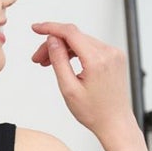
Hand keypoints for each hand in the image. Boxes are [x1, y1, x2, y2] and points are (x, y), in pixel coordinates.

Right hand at [31, 22, 134, 138]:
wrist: (115, 123)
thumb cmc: (94, 112)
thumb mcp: (69, 89)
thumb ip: (59, 61)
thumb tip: (52, 39)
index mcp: (97, 60)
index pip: (70, 32)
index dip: (50, 28)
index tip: (36, 28)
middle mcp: (109, 52)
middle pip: (74, 37)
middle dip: (53, 44)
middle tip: (38, 59)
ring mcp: (114, 53)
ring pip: (82, 42)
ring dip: (64, 49)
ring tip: (48, 63)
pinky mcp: (115, 57)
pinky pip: (91, 47)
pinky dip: (76, 52)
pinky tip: (66, 62)